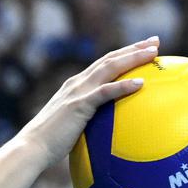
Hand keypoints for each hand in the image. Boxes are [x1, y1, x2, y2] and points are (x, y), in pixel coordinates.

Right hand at [16, 36, 158, 166]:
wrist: (32, 146)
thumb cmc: (50, 142)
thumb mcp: (71, 124)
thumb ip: (87, 119)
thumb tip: (106, 129)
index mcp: (75, 85)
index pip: (103, 63)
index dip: (124, 53)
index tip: (143, 47)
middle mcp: (77, 82)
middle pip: (109, 59)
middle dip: (133, 48)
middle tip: (155, 41)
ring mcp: (77, 91)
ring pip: (109, 68)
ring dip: (133, 58)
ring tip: (153, 53)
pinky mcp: (79, 105)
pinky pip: (105, 92)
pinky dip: (123, 86)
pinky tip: (141, 83)